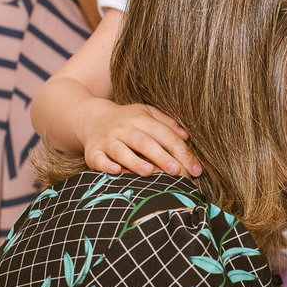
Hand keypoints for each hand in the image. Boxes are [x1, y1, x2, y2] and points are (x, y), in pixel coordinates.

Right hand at [80, 99, 200, 176]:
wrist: (90, 117)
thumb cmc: (126, 120)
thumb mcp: (147, 114)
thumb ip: (167, 124)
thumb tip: (187, 136)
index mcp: (141, 120)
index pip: (166, 136)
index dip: (182, 152)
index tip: (196, 170)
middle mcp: (125, 129)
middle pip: (145, 143)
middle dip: (161, 156)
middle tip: (176, 171)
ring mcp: (108, 140)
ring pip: (121, 151)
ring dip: (134, 161)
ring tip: (148, 172)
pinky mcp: (93, 152)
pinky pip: (99, 159)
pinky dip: (106, 166)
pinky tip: (115, 171)